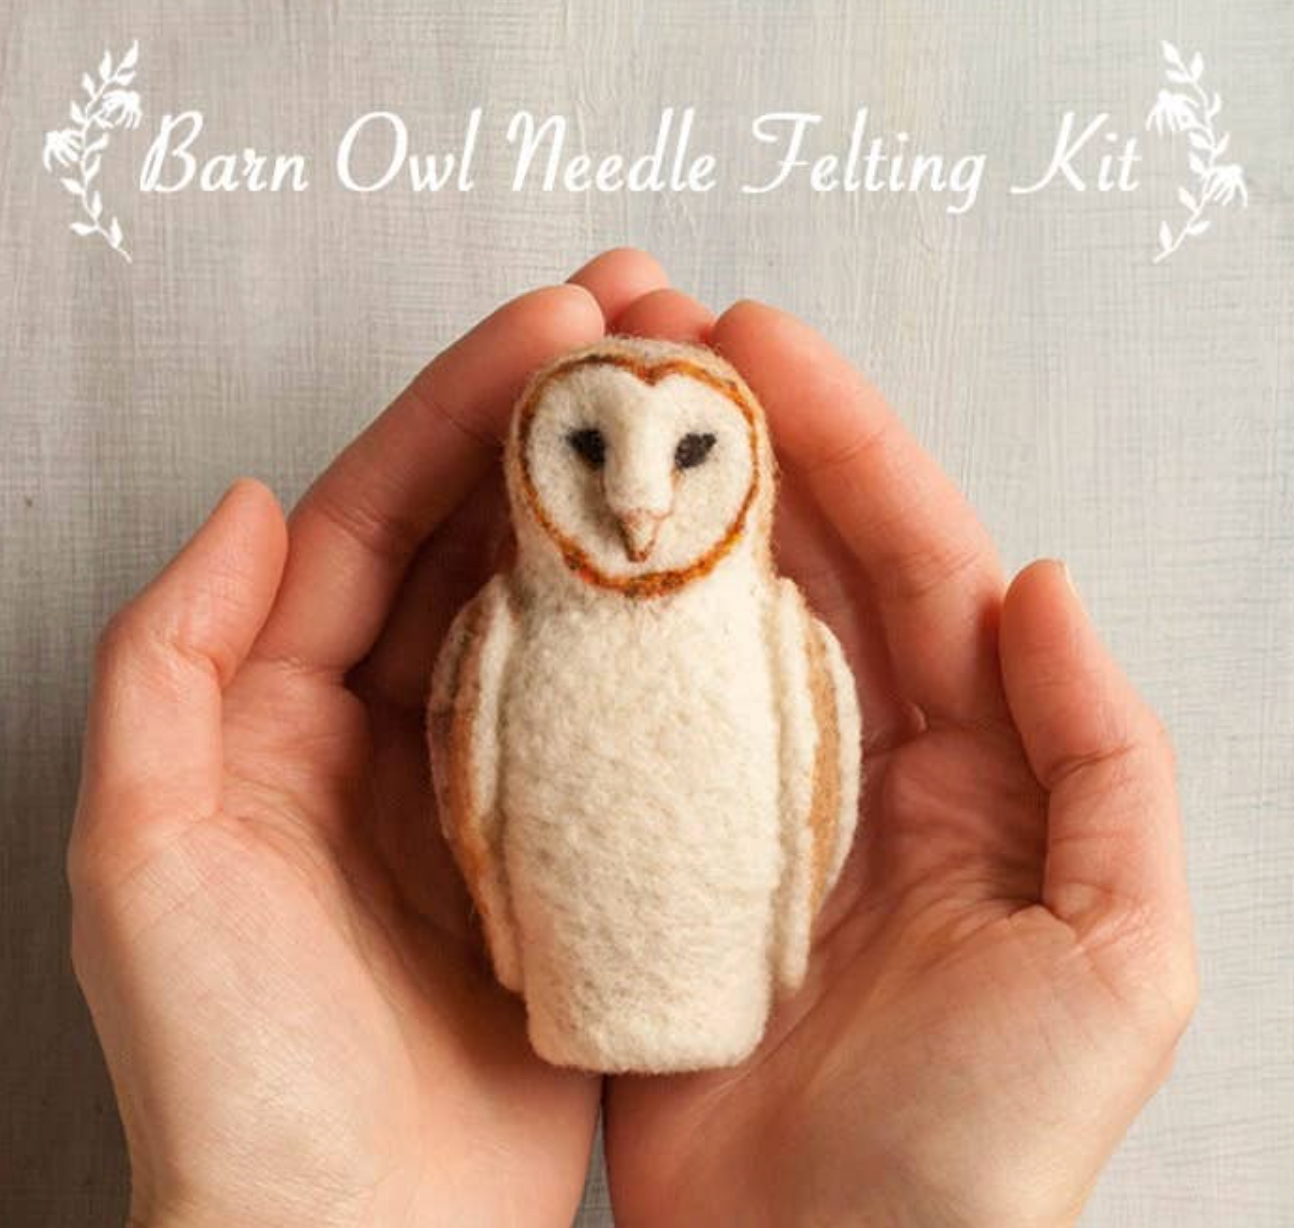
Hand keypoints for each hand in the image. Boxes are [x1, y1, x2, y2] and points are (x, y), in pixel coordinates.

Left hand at [67, 250, 671, 1227]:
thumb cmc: (234, 1074)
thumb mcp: (143, 857)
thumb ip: (168, 665)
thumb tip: (247, 505)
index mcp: (288, 710)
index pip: (378, 518)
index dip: (461, 408)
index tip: (554, 324)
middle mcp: (399, 728)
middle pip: (485, 541)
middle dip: (560, 425)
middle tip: (652, 332)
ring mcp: (498, 781)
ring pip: (567, 614)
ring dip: (627, 514)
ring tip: (706, 422)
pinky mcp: (576, 847)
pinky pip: (626, 718)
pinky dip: (673, 644)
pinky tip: (734, 580)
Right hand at [598, 295, 1197, 1226]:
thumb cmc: (982, 1144)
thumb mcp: (1113, 956)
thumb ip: (1103, 756)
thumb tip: (1044, 586)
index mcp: (958, 755)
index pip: (905, 554)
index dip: (837, 437)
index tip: (755, 344)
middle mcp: (843, 754)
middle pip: (784, 559)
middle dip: (722, 435)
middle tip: (641, 335)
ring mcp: (735, 796)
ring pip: (688, 619)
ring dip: (638, 512)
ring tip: (572, 412)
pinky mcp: (645, 854)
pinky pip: (607, 721)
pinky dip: (572, 636)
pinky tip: (524, 564)